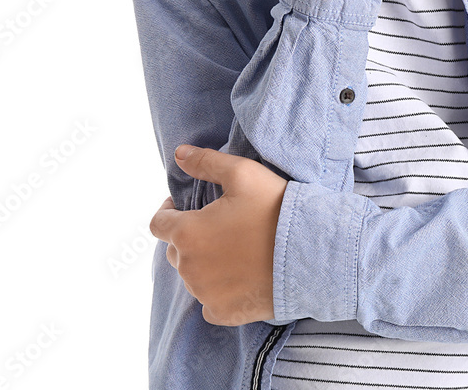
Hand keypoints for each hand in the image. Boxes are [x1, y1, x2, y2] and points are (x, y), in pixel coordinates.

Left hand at [149, 145, 288, 326]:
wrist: (309, 252)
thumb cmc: (274, 208)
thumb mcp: (243, 174)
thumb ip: (206, 162)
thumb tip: (179, 154)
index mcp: (188, 233)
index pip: (158, 224)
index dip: (168, 211)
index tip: (184, 207)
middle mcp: (189, 268)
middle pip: (176, 250)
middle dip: (190, 236)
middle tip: (220, 225)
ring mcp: (204, 294)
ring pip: (193, 275)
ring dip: (204, 262)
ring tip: (234, 249)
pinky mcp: (223, 313)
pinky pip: (208, 302)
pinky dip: (218, 290)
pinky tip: (239, 277)